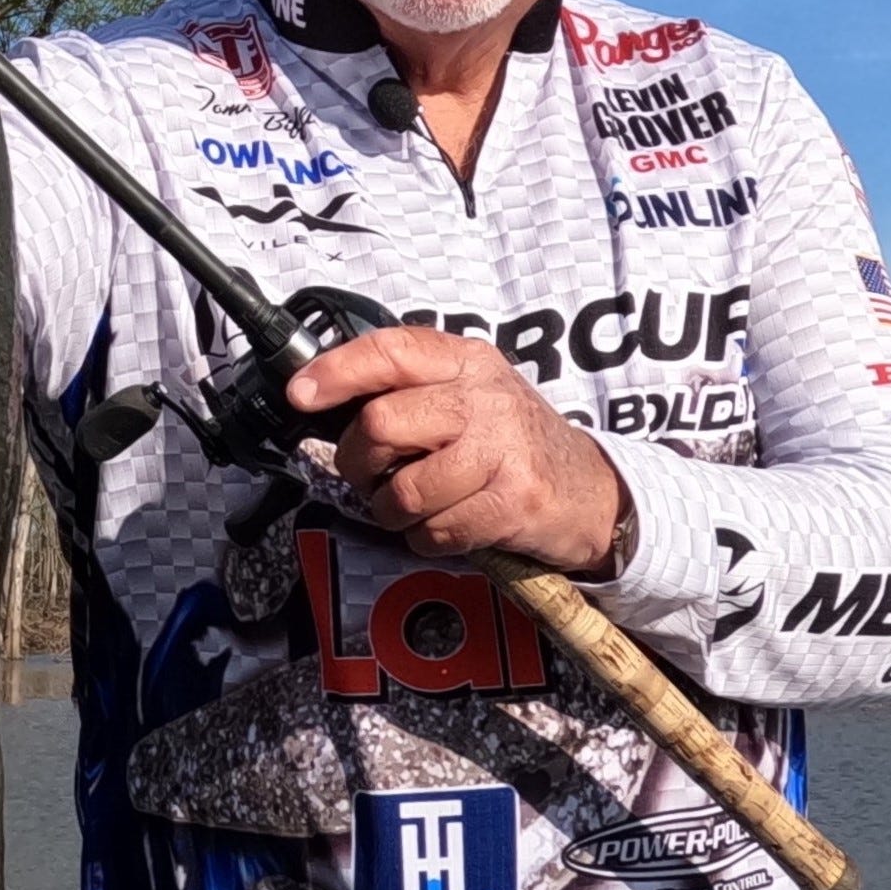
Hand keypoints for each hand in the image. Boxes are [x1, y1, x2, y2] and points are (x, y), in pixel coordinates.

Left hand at [288, 328, 625, 572]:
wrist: (589, 490)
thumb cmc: (510, 445)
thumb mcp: (469, 396)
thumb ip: (409, 390)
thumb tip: (321, 396)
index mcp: (467, 361)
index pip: (392, 351)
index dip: (338, 371)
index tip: (301, 395)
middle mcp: (486, 397)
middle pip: (382, 424)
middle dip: (359, 464)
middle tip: (371, 476)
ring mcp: (504, 449)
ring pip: (403, 489)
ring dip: (393, 512)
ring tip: (416, 507)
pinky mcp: (514, 501)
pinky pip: (436, 530)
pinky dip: (428, 539)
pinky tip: (450, 526)